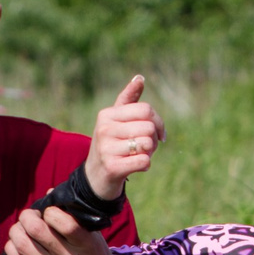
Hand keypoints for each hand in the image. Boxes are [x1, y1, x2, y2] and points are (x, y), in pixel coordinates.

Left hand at [4, 205, 137, 254]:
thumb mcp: (95, 240)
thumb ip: (76, 218)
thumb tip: (50, 193)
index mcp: (87, 246)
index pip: (63, 222)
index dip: (50, 211)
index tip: (49, 211)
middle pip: (37, 231)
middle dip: (27, 216)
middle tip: (29, 216)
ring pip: (23, 246)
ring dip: (16, 231)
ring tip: (20, 227)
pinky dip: (12, 248)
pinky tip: (16, 242)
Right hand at [83, 75, 164, 201]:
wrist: (94, 176)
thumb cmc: (110, 144)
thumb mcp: (115, 120)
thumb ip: (128, 99)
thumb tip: (140, 78)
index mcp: (107, 114)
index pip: (145, 110)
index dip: (158, 122)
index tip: (158, 133)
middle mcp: (104, 129)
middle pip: (149, 127)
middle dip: (154, 139)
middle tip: (146, 148)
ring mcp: (106, 148)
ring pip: (147, 144)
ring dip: (149, 153)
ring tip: (138, 155)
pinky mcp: (112, 167)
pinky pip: (144, 161)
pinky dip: (145, 165)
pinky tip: (136, 166)